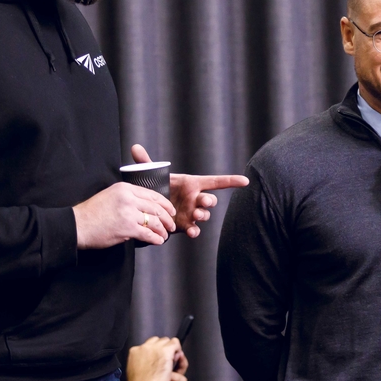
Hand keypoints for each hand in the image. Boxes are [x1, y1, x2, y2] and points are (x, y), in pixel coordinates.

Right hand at [73, 182, 175, 248]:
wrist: (78, 225)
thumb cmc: (91, 213)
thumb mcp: (110, 196)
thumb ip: (127, 198)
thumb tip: (144, 207)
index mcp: (125, 188)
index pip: (151, 194)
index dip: (165, 204)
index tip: (170, 210)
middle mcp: (128, 198)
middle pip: (155, 207)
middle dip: (167, 218)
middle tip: (171, 225)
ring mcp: (128, 213)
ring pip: (154, 221)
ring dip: (162, 230)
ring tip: (165, 235)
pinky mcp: (127, 228)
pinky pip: (148, 233)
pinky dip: (155, 238)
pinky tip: (158, 241)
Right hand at [127, 336, 187, 380]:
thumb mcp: (135, 373)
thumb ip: (141, 364)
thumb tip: (150, 362)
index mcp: (134, 352)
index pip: (147, 345)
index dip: (155, 351)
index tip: (159, 359)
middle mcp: (144, 347)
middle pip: (158, 341)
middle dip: (163, 349)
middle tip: (168, 360)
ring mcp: (155, 348)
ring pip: (167, 341)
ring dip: (171, 350)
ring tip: (173, 361)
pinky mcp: (166, 350)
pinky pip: (175, 344)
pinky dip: (178, 351)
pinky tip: (178, 360)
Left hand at [130, 145, 248, 237]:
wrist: (150, 209)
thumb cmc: (157, 189)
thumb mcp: (151, 177)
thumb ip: (146, 163)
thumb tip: (135, 147)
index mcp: (192, 184)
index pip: (215, 181)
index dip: (231, 181)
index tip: (245, 181)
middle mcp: (195, 199)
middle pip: (210, 200)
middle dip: (209, 201)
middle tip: (203, 202)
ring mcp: (192, 214)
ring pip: (205, 215)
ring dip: (203, 216)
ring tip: (196, 216)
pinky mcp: (186, 226)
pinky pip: (195, 230)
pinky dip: (195, 232)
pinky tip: (192, 232)